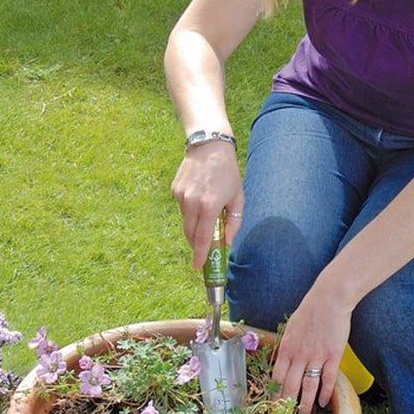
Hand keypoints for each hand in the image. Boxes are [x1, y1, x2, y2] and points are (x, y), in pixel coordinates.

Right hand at [171, 142, 243, 267]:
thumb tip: (226, 242)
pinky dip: (190, 210)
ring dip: (194, 224)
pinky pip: (182, 208)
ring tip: (207, 212)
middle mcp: (192, 203)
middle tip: (203, 249)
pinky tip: (199, 196)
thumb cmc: (228, 173)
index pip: (202, 238)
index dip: (199, 255)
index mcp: (209, 206)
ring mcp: (181, 196)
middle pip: (190, 234)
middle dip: (196, 244)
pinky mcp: (175, 190)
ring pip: (185, 221)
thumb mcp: (238, 198)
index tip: (198, 267)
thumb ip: (233, 222)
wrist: (209, 147)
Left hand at [271, 280, 352, 413]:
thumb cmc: (310, 311)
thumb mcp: (291, 328)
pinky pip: (327, 379)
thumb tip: (282, 361)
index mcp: (286, 348)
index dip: (274, 394)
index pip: (276, 377)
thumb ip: (287, 346)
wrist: (330, 299)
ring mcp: (317, 356)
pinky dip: (325, 393)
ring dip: (305, 405)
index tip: (272, 407)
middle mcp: (299, 355)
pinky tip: (322, 403)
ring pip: (308, 387)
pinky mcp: (333, 356)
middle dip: (287, 405)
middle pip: (290, 386)